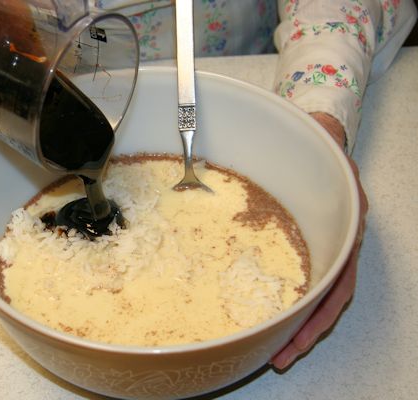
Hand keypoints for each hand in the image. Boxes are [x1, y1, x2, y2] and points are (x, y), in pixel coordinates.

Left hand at [271, 112, 368, 369]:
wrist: (317, 141)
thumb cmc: (316, 141)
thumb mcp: (318, 138)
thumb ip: (317, 140)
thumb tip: (314, 131)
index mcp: (345, 220)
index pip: (341, 275)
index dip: (322, 308)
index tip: (300, 333)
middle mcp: (339, 240)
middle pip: (330, 297)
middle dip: (307, 329)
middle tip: (281, 356)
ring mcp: (322, 245)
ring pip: (317, 295)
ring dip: (299, 324)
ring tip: (275, 352)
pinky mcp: (303, 247)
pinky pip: (301, 280)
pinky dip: (291, 303)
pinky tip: (272, 318)